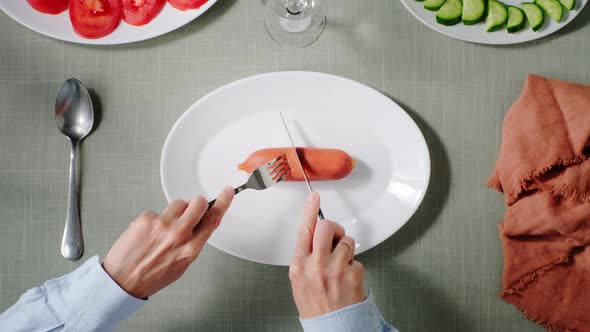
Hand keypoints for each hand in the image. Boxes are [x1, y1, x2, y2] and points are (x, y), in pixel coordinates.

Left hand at [102, 187, 233, 298]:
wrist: (122, 280)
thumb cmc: (150, 276)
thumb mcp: (181, 264)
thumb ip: (193, 243)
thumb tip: (199, 225)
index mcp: (190, 249)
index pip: (213, 220)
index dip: (223, 203)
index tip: (227, 192)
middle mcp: (178, 235)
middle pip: (198, 203)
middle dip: (197, 204)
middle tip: (191, 210)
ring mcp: (162, 225)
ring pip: (178, 203)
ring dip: (175, 212)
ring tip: (164, 228)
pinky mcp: (146, 218)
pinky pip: (157, 211)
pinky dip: (155, 220)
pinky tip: (149, 233)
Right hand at [289, 192, 364, 318]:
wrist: (331, 328)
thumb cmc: (315, 305)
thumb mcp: (299, 280)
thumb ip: (305, 256)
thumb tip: (315, 236)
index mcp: (299, 265)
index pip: (304, 230)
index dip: (310, 210)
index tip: (313, 197)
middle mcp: (315, 266)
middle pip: (327, 227)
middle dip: (334, 228)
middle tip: (336, 237)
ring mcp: (335, 270)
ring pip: (346, 241)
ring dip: (346, 250)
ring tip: (341, 266)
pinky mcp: (352, 275)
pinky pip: (356, 259)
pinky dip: (354, 268)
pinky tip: (348, 279)